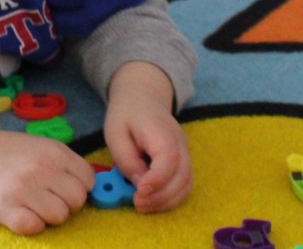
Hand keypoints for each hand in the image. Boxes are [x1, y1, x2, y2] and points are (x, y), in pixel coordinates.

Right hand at [0, 117, 93, 235]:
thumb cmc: (11, 152)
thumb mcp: (42, 146)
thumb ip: (66, 163)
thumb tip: (90, 188)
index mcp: (55, 151)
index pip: (88, 180)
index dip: (78, 186)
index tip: (62, 186)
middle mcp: (41, 168)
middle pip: (77, 200)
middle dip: (65, 202)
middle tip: (46, 196)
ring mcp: (24, 189)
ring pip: (59, 216)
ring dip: (48, 215)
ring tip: (32, 203)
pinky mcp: (7, 209)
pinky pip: (35, 227)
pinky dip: (30, 224)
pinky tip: (20, 211)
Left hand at [103, 62, 191, 211]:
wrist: (142, 97)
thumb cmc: (126, 115)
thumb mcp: (116, 134)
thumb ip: (127, 159)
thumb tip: (140, 185)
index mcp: (162, 132)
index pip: (168, 160)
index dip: (156, 181)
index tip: (139, 193)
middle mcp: (180, 143)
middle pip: (182, 177)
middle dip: (161, 197)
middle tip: (138, 204)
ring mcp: (185, 152)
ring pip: (187, 184)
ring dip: (167, 201)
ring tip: (143, 205)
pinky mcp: (184, 161)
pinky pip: (184, 184)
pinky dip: (171, 197)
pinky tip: (153, 200)